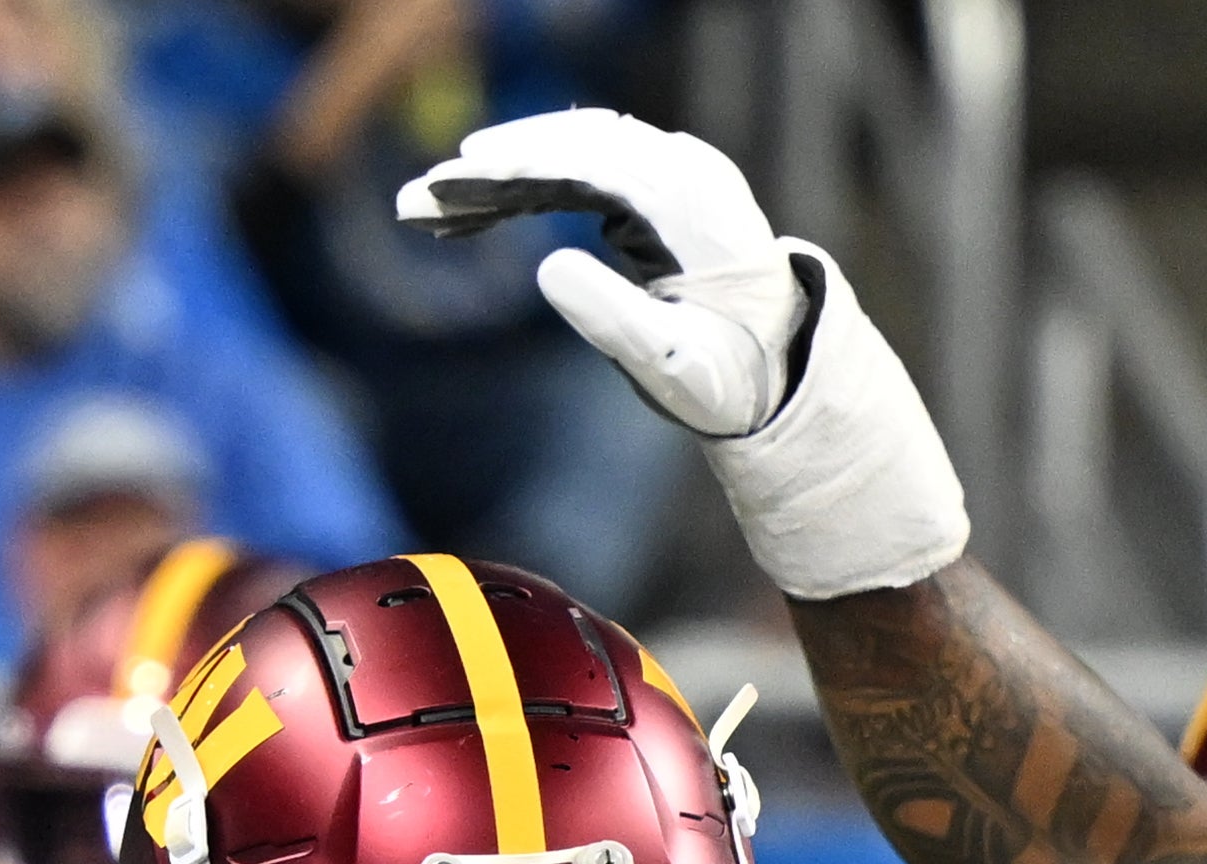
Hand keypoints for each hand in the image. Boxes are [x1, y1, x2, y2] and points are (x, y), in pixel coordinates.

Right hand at [405, 109, 803, 434]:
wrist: (783, 369)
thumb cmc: (733, 376)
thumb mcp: (674, 366)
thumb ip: (615, 319)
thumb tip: (546, 267)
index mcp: (692, 202)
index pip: (591, 159)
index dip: (517, 165)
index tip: (456, 178)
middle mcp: (685, 171)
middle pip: (573, 143)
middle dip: (493, 167)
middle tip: (423, 196)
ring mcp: (672, 174)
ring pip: (571, 151)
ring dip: (502, 174)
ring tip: (436, 205)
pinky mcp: (654, 190)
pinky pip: (582, 171)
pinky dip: (529, 186)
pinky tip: (480, 208)